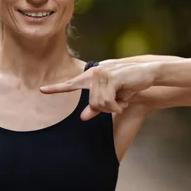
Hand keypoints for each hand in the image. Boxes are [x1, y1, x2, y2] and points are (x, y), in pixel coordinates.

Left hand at [40, 62, 158, 120]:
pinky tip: (125, 101)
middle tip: (118, 104)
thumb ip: (97, 107)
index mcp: (91, 76)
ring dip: (113, 107)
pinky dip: (117, 106)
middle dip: (106, 108)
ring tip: (122, 100)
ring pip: (99, 103)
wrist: (148, 73)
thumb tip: (82, 117)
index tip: (42, 90)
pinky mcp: (111, 77)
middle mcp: (94, 72)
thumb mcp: (113, 98)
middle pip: (92, 103)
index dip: (56, 88)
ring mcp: (102, 73)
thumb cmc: (130, 85)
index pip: (71, 83)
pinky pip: (108, 101)